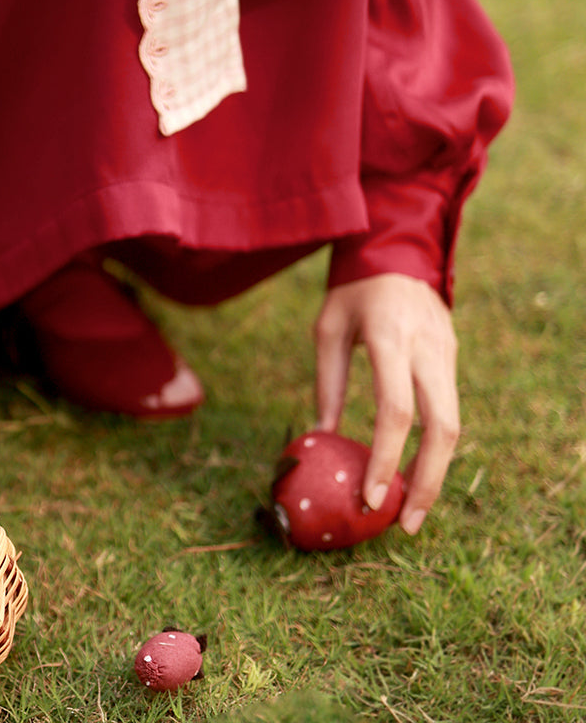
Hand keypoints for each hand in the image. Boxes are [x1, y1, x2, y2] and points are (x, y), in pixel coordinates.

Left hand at [313, 273, 459, 534]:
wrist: (396, 252)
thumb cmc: (352, 292)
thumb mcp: (326, 329)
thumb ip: (328, 382)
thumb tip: (321, 437)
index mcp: (390, 339)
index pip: (395, 410)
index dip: (384, 457)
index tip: (370, 496)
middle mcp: (428, 350)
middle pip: (442, 429)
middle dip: (426, 481)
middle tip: (403, 524)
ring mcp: (447, 355)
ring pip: (454, 426)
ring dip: (435, 472)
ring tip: (410, 511)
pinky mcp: (453, 360)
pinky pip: (449, 412)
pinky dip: (434, 449)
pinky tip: (415, 473)